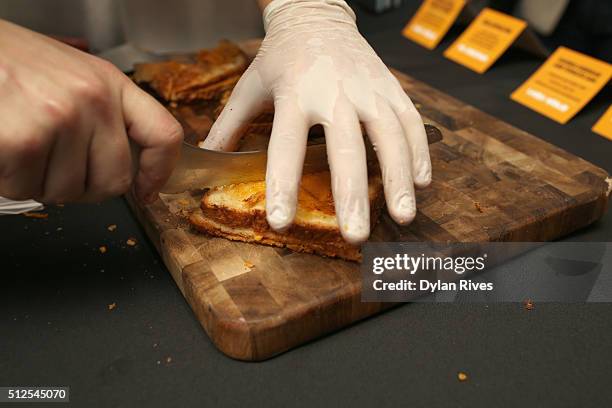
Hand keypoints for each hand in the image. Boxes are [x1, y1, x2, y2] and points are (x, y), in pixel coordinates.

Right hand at [0, 20, 182, 203]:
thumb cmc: (11, 61)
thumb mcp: (71, 73)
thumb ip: (101, 111)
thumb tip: (124, 161)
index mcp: (111, 83)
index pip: (163, 135)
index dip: (159, 172)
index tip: (147, 191)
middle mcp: (94, 99)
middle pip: (114, 180)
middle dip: (83, 188)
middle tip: (56, 170)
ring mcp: (62, 118)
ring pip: (66, 192)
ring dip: (39, 182)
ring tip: (22, 147)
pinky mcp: (26, 139)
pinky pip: (25, 188)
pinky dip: (8, 180)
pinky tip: (4, 150)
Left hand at [202, 0, 430, 243]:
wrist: (315, 15)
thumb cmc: (280, 56)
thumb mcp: (249, 86)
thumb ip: (229, 125)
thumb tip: (204, 160)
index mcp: (293, 94)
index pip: (287, 145)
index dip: (283, 184)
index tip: (282, 220)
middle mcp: (334, 92)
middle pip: (345, 147)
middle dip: (351, 193)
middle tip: (355, 234)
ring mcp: (367, 88)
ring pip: (389, 135)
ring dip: (398, 176)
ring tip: (402, 215)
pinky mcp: (390, 86)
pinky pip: (410, 120)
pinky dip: (419, 151)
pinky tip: (422, 183)